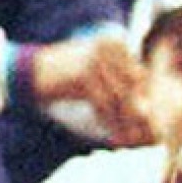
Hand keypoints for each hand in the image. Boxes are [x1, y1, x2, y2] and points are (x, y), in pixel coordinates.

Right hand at [31, 33, 151, 145]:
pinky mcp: (83, 77)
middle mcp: (108, 48)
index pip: (137, 74)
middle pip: (129, 86)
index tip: (149, 120)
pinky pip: (101, 104)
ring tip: (131, 140)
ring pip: (117, 97)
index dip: (142, 99)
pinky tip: (112, 136)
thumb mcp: (98, 70)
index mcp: (115, 43)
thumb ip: (121, 81)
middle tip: (144, 133)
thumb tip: (146, 105)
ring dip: (124, 121)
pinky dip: (108, 122)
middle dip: (135, 111)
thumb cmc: (69, 71)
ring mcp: (95, 61)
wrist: (32, 71)